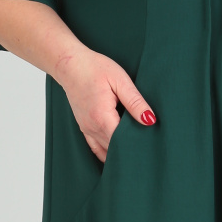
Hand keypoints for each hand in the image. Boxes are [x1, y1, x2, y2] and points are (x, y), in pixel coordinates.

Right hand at [55, 47, 155, 161]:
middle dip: (131, 150)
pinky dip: (107, 153)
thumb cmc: (95, 69)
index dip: (138, 145)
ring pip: (106, 150)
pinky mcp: (84, 127)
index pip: (123, 141)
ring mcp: (86, 129)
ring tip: (136, 153)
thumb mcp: (120, 81)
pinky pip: (96, 148)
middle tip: (148, 151)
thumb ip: (135, 102)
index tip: (150, 146)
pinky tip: (117, 156)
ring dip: (120, 152)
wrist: (70, 65)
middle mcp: (93, 127)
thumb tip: (150, 120)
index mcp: (103, 117)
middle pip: (115, 148)